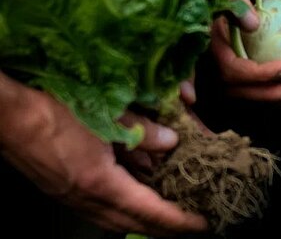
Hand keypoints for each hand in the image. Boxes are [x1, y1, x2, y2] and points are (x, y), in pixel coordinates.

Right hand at [0, 72, 207, 235]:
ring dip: (145, 220)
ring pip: (116, 219)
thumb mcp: (106, 116)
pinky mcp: (63, 190)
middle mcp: (87, 199)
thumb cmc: (52, 112)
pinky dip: (125, 208)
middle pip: (133, 223)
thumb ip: (142, 131)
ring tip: (169, 215)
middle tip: (192, 226)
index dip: (179, 220)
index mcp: (100, 183)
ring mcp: (72, 198)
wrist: (8, 117)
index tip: (202, 224)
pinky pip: (101, 208)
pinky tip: (134, 197)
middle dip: (166, 228)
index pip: (150, 210)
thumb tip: (170, 142)